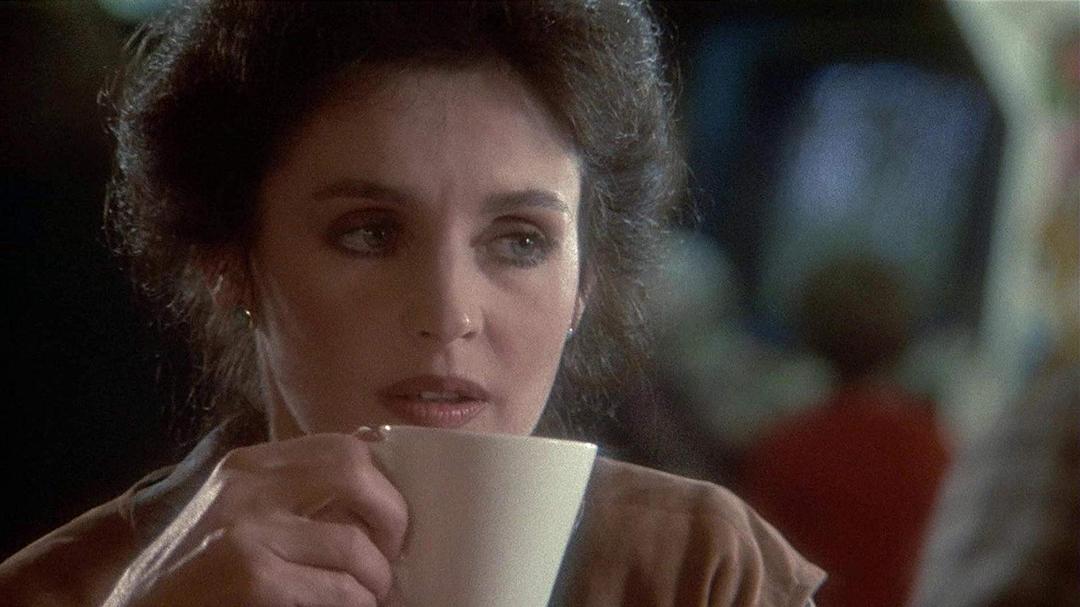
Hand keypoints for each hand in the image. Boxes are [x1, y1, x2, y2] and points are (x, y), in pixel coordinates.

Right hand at [103, 433, 407, 605]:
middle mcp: (247, 486)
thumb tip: (375, 473)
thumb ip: (291, 493)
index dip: (383, 478)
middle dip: (391, 515)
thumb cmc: (192, 575)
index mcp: (248, 466)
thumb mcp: (236, 514)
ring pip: (354, 545)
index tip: (391, 514)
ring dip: (376, 580)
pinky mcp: (252, 578)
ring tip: (372, 596)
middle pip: (355, 471)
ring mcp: (247, 532)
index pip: (341, 445)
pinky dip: (355, 604)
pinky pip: (339, 591)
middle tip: (393, 553)